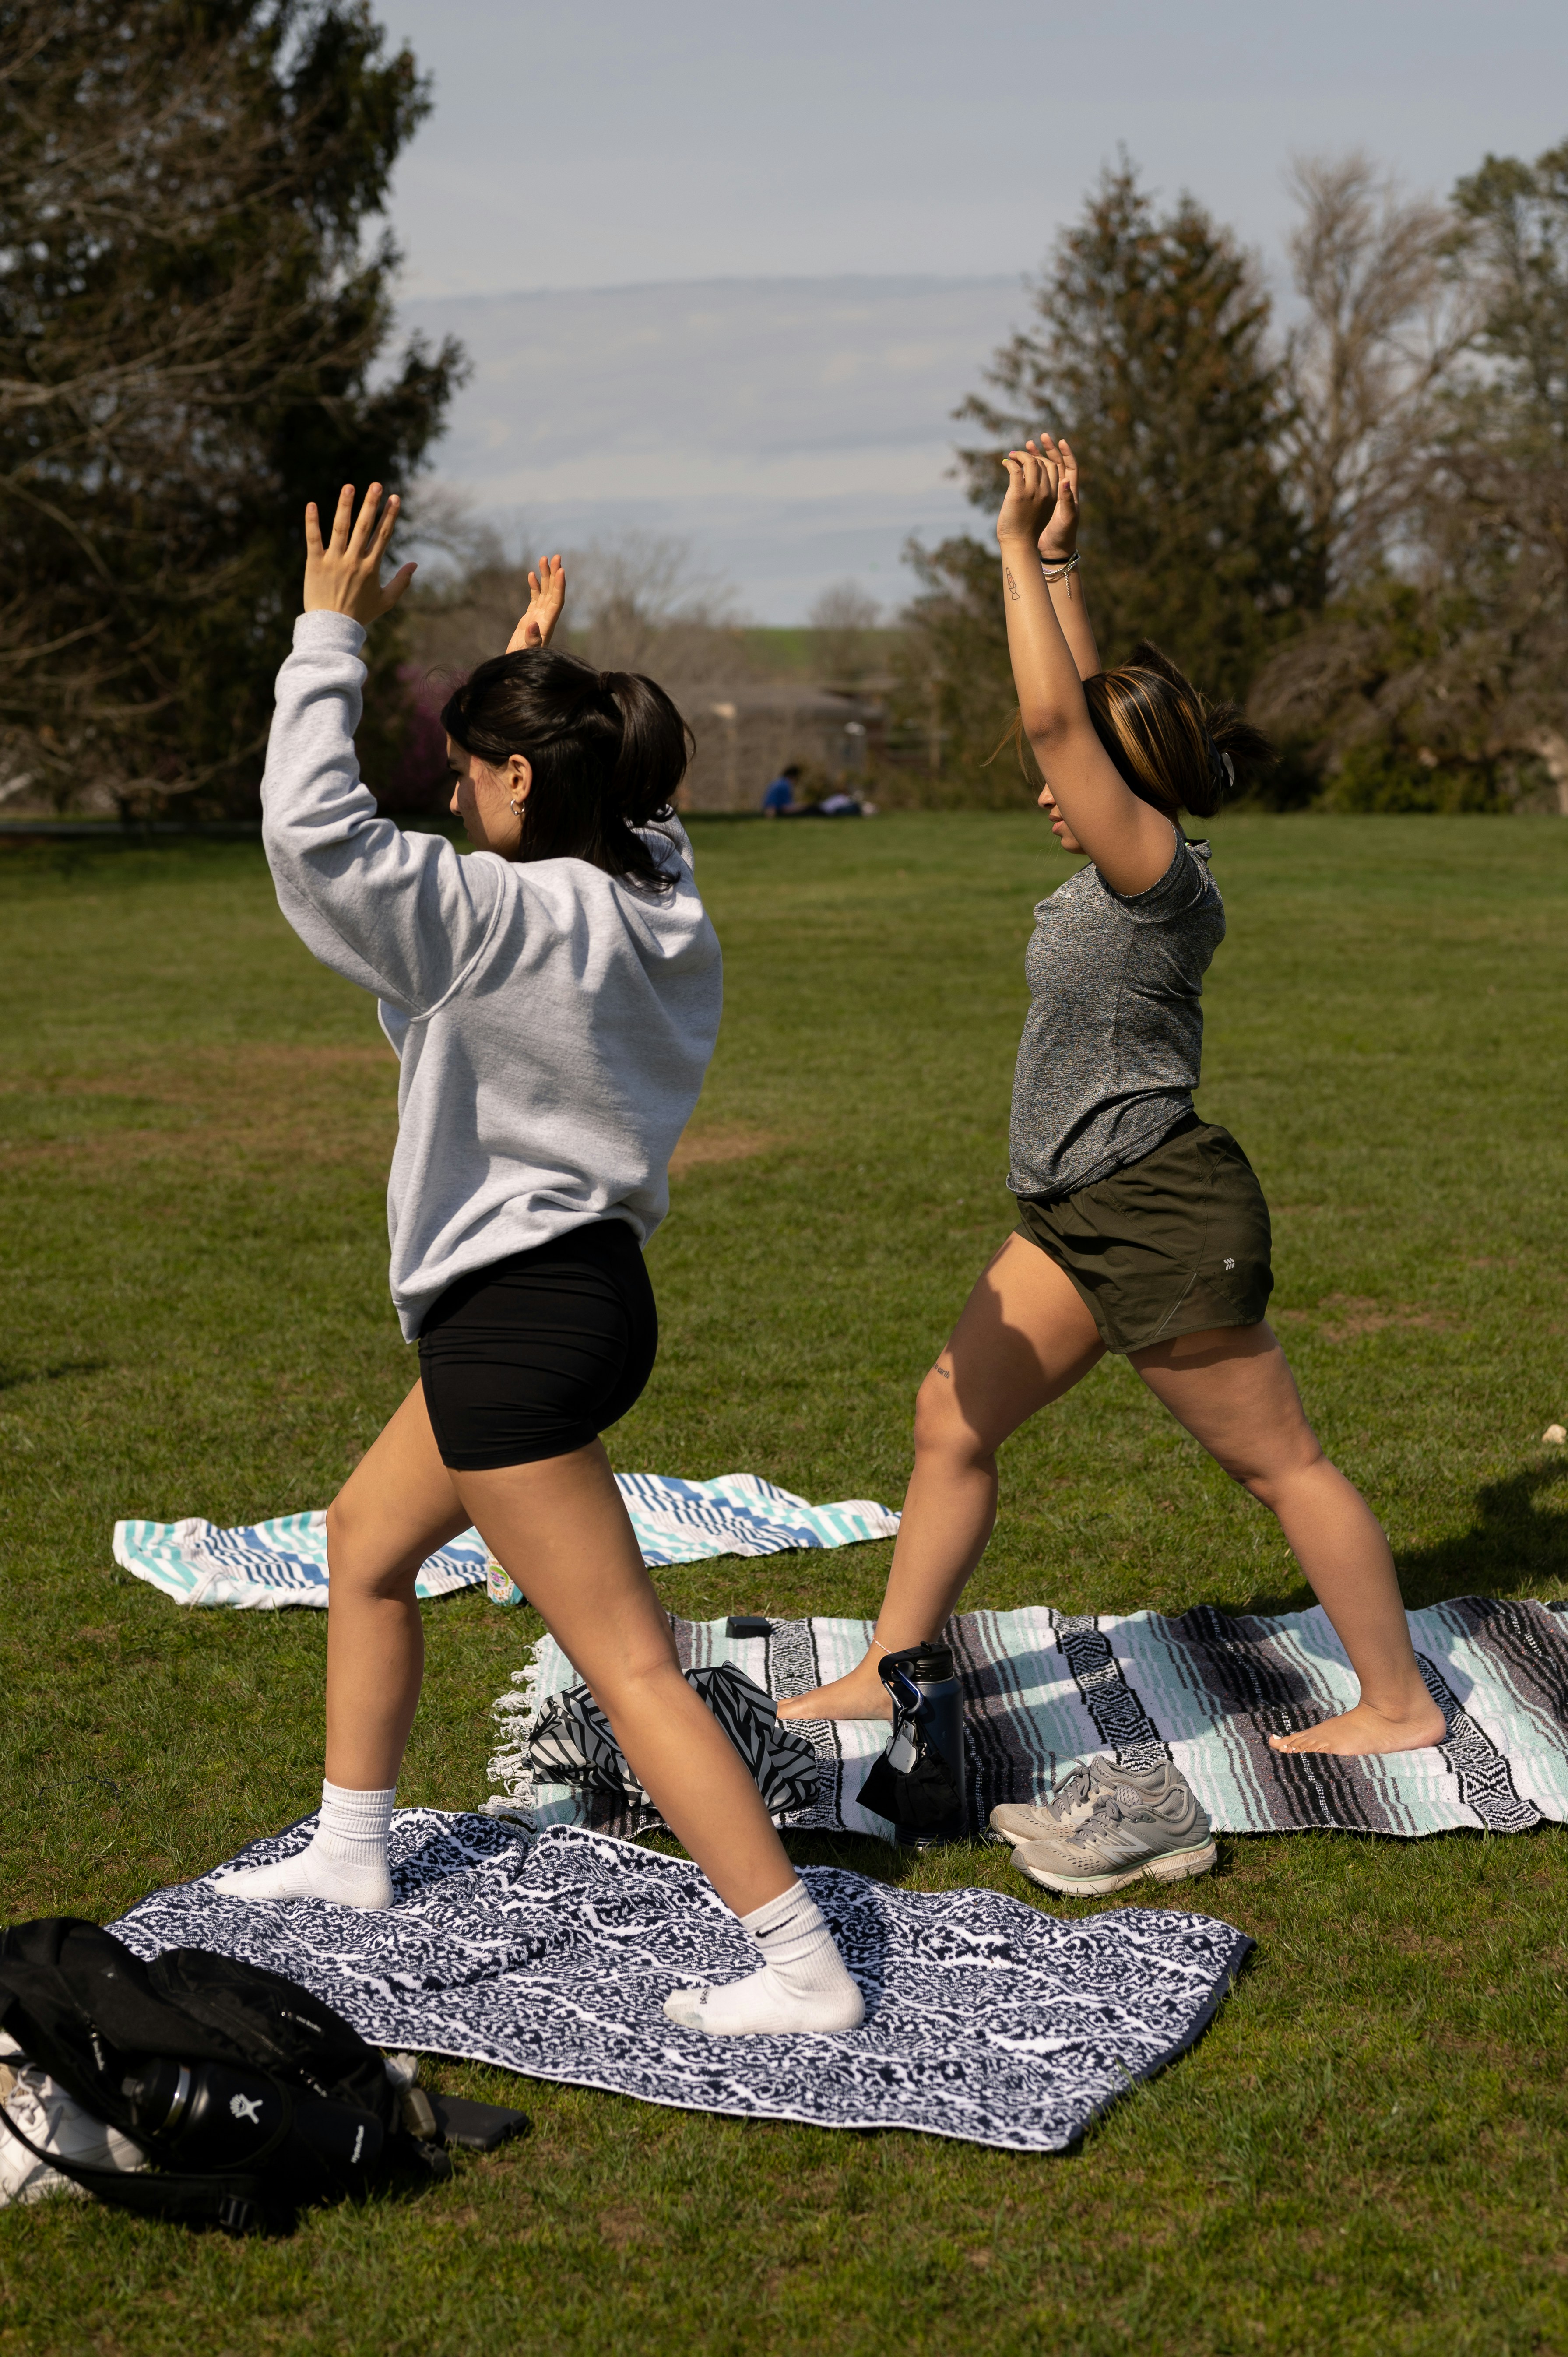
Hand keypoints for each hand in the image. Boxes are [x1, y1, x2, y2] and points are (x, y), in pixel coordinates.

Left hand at [303, 483, 415, 626]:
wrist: (332, 628)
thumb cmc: (359, 614)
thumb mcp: (385, 601)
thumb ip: (401, 582)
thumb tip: (415, 564)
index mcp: (370, 568)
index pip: (382, 536)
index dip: (389, 516)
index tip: (395, 498)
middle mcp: (353, 561)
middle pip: (364, 527)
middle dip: (371, 505)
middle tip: (376, 485)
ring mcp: (333, 561)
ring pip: (340, 528)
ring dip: (345, 506)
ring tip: (349, 487)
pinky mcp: (314, 563)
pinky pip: (313, 539)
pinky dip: (312, 522)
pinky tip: (312, 504)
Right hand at [506, 553, 565, 651]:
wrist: (517, 665)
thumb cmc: (522, 660)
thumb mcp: (526, 651)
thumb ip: (532, 639)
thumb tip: (533, 624)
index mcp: (548, 624)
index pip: (557, 601)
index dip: (560, 586)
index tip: (561, 570)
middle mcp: (546, 617)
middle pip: (554, 592)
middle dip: (555, 574)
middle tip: (556, 556)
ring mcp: (539, 615)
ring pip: (545, 591)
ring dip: (545, 575)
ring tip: (544, 558)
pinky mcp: (531, 616)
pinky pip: (536, 597)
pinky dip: (535, 585)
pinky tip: (532, 574)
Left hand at [996, 441, 1056, 547]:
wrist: (1020, 544)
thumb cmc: (1027, 529)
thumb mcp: (1040, 509)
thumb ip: (1039, 493)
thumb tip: (1027, 476)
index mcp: (1054, 495)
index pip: (1054, 467)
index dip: (1043, 458)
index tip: (1033, 455)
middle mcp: (1046, 492)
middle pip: (1042, 463)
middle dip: (1031, 454)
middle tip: (1019, 453)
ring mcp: (1033, 492)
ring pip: (1030, 462)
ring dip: (1020, 455)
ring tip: (1011, 456)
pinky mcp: (1018, 494)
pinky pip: (1015, 470)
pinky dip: (1010, 463)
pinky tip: (1005, 464)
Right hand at [1032, 433, 1080, 562]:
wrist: (1054, 549)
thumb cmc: (1064, 535)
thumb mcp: (1067, 518)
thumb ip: (1067, 500)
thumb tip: (1064, 482)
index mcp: (1070, 491)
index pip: (1070, 466)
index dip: (1066, 453)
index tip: (1060, 441)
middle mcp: (1060, 489)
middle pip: (1055, 463)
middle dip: (1047, 450)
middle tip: (1038, 438)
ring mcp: (1048, 493)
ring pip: (1042, 470)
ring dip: (1035, 458)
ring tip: (1025, 447)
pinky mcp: (1038, 498)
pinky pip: (1032, 480)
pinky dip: (1027, 471)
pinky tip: (1018, 465)